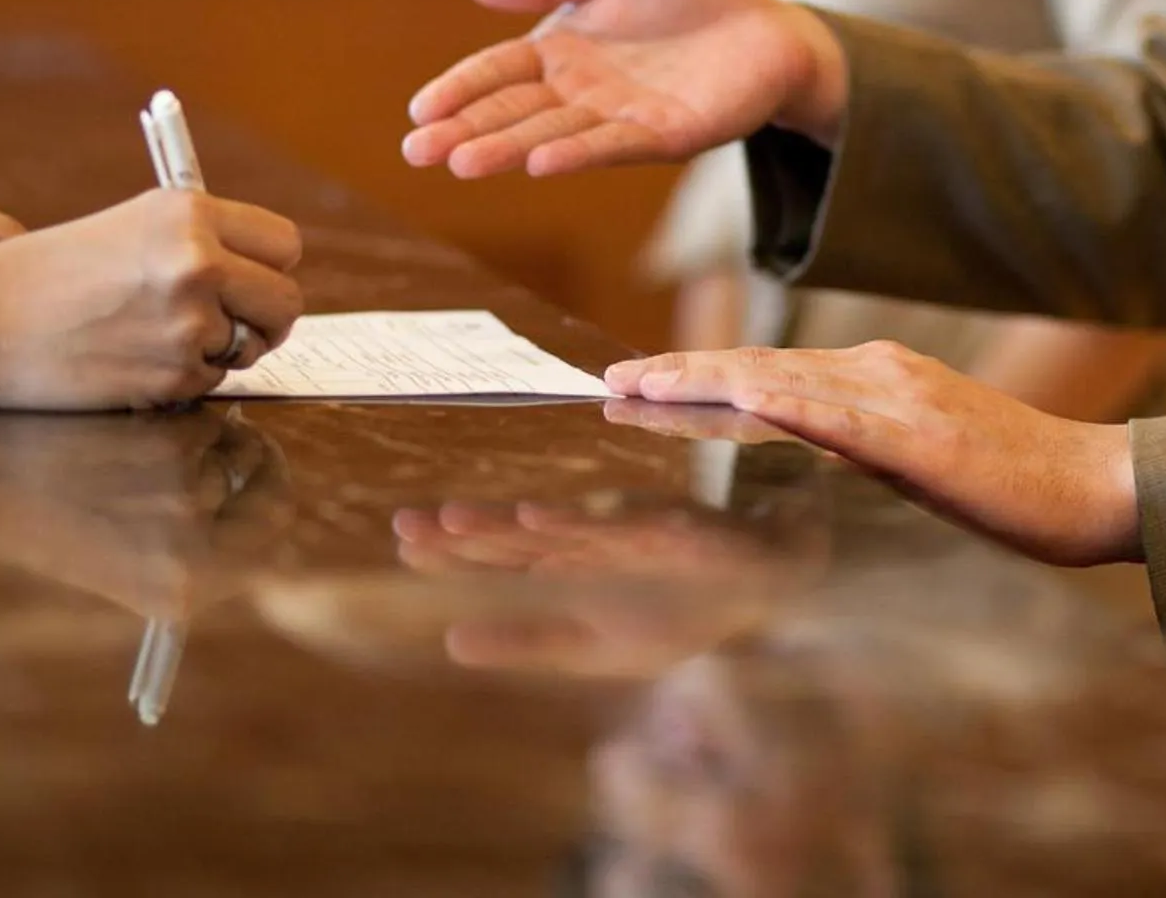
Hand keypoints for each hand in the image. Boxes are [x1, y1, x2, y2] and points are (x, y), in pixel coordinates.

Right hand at [0, 190, 304, 411]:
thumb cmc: (47, 273)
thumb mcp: (129, 226)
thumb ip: (199, 240)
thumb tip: (263, 270)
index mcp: (188, 213)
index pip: (284, 244)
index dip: (269, 266)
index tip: (250, 278)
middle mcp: (198, 262)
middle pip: (286, 301)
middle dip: (264, 317)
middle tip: (229, 321)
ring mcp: (189, 322)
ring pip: (251, 345)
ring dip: (221, 349)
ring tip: (160, 335)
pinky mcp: (174, 374)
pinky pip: (212, 380)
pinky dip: (184, 376)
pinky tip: (134, 359)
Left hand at [389, 500, 808, 675]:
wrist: (763, 585)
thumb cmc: (675, 612)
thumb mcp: (593, 646)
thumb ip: (527, 643)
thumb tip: (451, 643)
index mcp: (567, 568)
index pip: (497, 559)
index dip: (451, 552)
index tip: (402, 542)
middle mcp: (590, 543)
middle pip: (518, 538)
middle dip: (466, 533)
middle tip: (408, 523)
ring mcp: (631, 533)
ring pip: (564, 528)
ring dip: (516, 523)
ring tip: (465, 520)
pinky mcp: (675, 530)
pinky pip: (632, 527)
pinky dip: (592, 523)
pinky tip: (549, 520)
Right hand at [401, 0, 848, 178]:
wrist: (765, 23)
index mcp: (561, 49)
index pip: (498, 70)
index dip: (459, 88)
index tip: (419, 110)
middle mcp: (581, 91)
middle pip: (514, 111)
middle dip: (465, 130)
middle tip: (417, 152)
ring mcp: (620, 117)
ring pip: (552, 134)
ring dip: (507, 149)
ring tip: (462, 162)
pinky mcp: (664, 135)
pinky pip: (613, 144)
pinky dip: (575, 153)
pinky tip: (538, 163)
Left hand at [608, 343, 1142, 567]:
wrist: (1095, 483)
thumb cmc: (1014, 480)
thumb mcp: (917, 458)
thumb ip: (858, 444)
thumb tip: (797, 445)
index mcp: (878, 376)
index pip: (768, 369)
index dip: (699, 370)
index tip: (639, 379)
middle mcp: (880, 372)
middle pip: (760, 364)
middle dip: (680, 370)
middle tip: (610, 378)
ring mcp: (901, 399)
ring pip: (784, 381)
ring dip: (707, 379)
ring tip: (643, 384)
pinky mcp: (923, 437)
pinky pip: (843, 419)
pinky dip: (789, 404)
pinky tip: (744, 398)